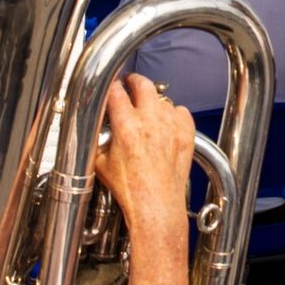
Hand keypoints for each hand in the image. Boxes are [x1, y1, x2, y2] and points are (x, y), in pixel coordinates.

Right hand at [95, 75, 194, 230]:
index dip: (112, 87)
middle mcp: (150, 121)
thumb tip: (98, 130)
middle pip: (143, 84)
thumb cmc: (130, 188)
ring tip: (148, 110)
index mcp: (126, 126)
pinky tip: (166, 122)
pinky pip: (181, 111)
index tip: (112, 88)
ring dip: (153, 101)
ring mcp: (170, 125)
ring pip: (162, 98)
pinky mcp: (186, 133)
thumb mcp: (100, 163)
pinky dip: (173, 113)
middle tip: (130, 83)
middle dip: (134, 81)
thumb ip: (99, 140)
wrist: (155, 204)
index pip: (116, 92)